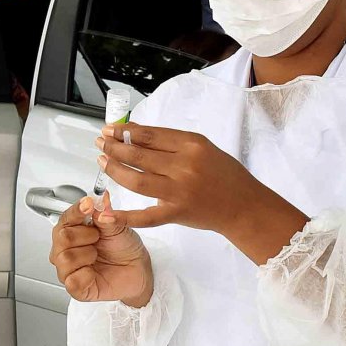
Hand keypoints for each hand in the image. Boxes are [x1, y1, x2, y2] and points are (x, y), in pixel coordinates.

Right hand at [51, 198, 153, 307]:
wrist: (138, 270)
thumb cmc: (124, 248)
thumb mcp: (117, 226)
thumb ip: (106, 213)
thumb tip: (101, 198)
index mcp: (73, 230)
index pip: (66, 218)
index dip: (77, 210)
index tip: (89, 204)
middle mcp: (65, 249)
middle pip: (62, 237)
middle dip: (85, 235)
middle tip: (99, 237)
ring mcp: (68, 269)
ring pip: (65, 258)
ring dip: (87, 254)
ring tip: (98, 255)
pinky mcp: (75, 288)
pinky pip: (72, 280)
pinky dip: (87, 275)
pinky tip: (95, 272)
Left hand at [96, 123, 308, 261]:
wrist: (244, 205)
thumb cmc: (224, 173)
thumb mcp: (202, 148)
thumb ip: (171, 141)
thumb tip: (135, 131)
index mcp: (192, 145)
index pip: (150, 135)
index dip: (126, 131)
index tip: (111, 128)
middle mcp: (184, 166)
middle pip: (139, 154)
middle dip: (114, 146)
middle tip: (101, 142)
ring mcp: (179, 191)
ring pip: (136, 179)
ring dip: (115, 169)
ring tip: (103, 161)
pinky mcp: (176, 213)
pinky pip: (146, 216)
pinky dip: (125, 215)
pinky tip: (107, 211)